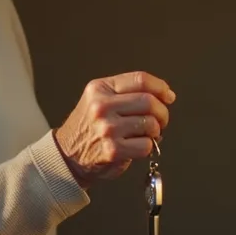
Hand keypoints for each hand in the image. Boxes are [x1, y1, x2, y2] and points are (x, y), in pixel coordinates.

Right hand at [54, 71, 175, 187]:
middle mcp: (102, 106)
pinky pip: (146, 145)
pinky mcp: (113, 150)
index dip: (160, 87)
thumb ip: (128, 93)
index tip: (168, 96)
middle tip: (160, 121)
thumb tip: (166, 94)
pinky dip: (148, 147)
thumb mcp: (99, 99)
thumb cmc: (89, 127)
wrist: (67, 155)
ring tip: (145, 134)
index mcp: (100, 88)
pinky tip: (137, 146)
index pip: (140, 79)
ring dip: (155, 132)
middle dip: (162, 112)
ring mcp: (107, 128)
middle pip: (149, 101)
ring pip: (150, 124)